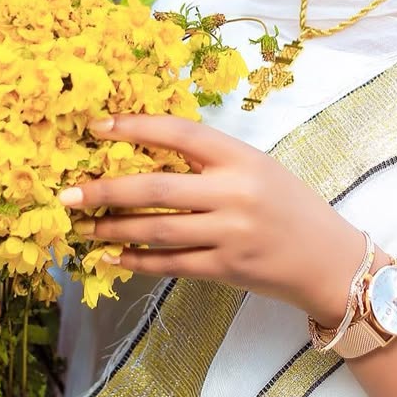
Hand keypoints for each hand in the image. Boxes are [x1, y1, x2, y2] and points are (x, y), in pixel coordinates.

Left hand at [61, 113, 366, 326]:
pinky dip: (136, 261)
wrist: (329, 260)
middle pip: (156, 187)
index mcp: (242, 157)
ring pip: (156, 229)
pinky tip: (110, 258)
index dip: (135, 127)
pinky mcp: (226, 269)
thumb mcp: (257, 168)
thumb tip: (147, 152)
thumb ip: (211, 161)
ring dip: (112, 230)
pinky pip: (170, 264)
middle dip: (106, 190)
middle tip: (67, 194)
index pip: (179, 133)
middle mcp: (235, 193)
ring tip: (80, 228)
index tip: (96, 126)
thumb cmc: (290, 206)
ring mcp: (230, 234)